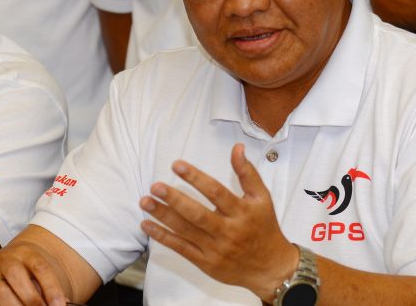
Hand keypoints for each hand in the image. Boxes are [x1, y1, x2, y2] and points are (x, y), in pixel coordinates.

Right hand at [0, 238, 70, 305]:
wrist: (10, 258)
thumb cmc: (30, 269)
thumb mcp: (41, 272)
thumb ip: (49, 287)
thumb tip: (60, 304)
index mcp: (28, 253)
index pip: (41, 268)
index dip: (51, 289)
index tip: (59, 305)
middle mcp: (7, 260)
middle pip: (17, 277)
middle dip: (32, 300)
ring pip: (0, 291)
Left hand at [140, 143, 297, 301]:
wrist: (269, 267)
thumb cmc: (264, 227)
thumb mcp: (262, 198)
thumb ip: (247, 172)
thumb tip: (237, 148)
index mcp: (242, 212)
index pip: (216, 192)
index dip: (196, 178)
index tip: (176, 165)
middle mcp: (228, 231)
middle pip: (197, 214)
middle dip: (174, 200)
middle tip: (155, 186)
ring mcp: (215, 248)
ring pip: (185, 231)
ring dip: (163, 216)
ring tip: (146, 201)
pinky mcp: (206, 262)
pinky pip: (181, 248)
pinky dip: (163, 237)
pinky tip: (147, 225)